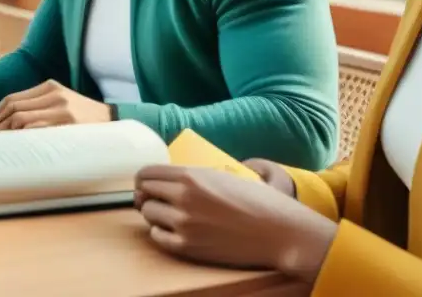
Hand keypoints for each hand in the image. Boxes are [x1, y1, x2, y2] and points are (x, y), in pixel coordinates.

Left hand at [0, 79, 110, 130]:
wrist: (115, 122)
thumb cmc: (84, 120)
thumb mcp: (61, 105)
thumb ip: (38, 109)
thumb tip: (6, 126)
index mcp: (49, 86)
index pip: (11, 99)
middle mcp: (53, 93)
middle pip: (12, 106)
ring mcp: (60, 107)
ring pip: (20, 117)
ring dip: (2, 133)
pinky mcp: (67, 122)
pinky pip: (35, 129)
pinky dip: (19, 138)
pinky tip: (12, 147)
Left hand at [134, 165, 336, 282]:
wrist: (278, 231)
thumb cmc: (255, 200)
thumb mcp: (221, 176)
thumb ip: (193, 177)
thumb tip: (167, 181)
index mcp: (191, 176)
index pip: (147, 173)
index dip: (143, 179)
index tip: (145, 185)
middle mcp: (183, 197)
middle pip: (143, 193)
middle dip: (148, 196)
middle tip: (157, 200)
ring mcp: (183, 224)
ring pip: (148, 215)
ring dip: (156, 215)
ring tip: (172, 216)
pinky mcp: (187, 247)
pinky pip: (157, 237)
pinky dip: (162, 233)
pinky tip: (176, 230)